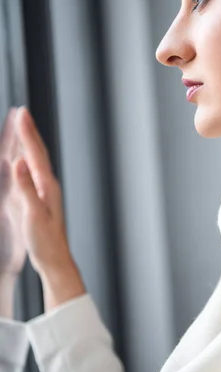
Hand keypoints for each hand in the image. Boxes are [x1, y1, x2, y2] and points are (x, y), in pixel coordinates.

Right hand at [11, 106, 73, 275]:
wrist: (53, 259)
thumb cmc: (45, 241)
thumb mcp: (32, 214)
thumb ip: (25, 188)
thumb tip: (18, 163)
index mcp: (46, 185)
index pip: (34, 153)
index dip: (27, 132)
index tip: (21, 113)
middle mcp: (46, 185)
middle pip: (35, 152)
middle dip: (27, 132)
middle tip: (21, 112)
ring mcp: (40, 192)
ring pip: (31, 162)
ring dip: (24, 144)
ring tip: (19, 128)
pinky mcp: (34, 200)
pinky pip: (25, 175)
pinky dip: (20, 162)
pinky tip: (16, 160)